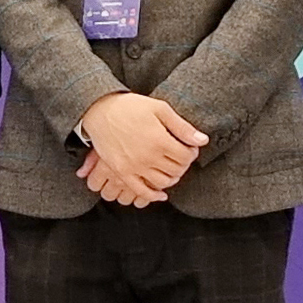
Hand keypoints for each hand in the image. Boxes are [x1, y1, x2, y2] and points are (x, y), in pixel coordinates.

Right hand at [76, 92, 208, 207]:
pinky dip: (153, 195)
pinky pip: (141, 191)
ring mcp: (134, 167)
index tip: (189, 147)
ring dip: (172, 177)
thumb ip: (182, 127)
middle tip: (180, 157)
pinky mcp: (122, 172)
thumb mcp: (160, 109)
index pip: (187, 156)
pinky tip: (161, 194)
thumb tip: (202, 141)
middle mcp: (148, 157)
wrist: (100, 110)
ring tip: (171, 168)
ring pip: (163, 182)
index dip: (192, 152)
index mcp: (160, 140)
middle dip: (183, 164)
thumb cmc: (130, 107)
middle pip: (177, 170)